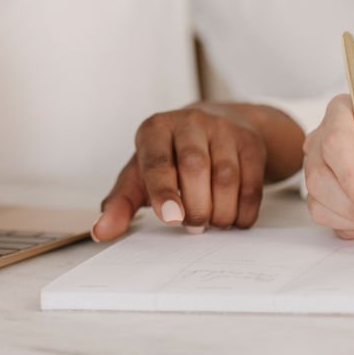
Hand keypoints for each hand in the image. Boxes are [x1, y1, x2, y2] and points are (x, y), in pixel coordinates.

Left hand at [91, 105, 270, 241]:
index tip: (170, 218)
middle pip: (195, 166)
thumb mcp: (140, 174)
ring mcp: (223, 129)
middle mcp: (189, 122)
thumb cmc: (169, 156)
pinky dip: (243, 210)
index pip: (158, 160)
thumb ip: (120, 203)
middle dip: (196, 205)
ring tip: (212, 224)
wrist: (214, 125)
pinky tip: (233, 219)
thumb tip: (101, 232)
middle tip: (193, 227)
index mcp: (156, 129)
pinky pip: (252, 182)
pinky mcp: (250, 142)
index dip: (164, 191)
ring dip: (220, 211)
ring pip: (226, 175)